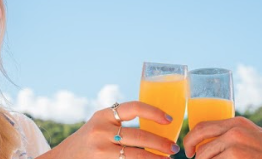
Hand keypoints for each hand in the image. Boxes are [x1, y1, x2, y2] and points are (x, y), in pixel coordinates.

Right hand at [39, 101, 179, 158]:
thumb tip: (155, 126)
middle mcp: (101, 131)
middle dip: (161, 144)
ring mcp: (100, 150)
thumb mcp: (99, 125)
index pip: (134, 107)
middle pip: (140, 136)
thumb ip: (118, 122)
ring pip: (136, 155)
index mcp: (103, 115)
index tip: (170, 119)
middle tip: (173, 148)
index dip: (154, 112)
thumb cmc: (88, 141)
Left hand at [183, 117, 261, 158]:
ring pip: (204, 155)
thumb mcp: (252, 137)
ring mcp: (235, 143)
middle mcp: (235, 129)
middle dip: (190, 148)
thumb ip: (233, 135)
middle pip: (199, 135)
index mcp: (237, 122)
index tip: (191, 148)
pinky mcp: (236, 156)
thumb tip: (208, 143)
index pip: (204, 125)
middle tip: (191, 157)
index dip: (191, 137)